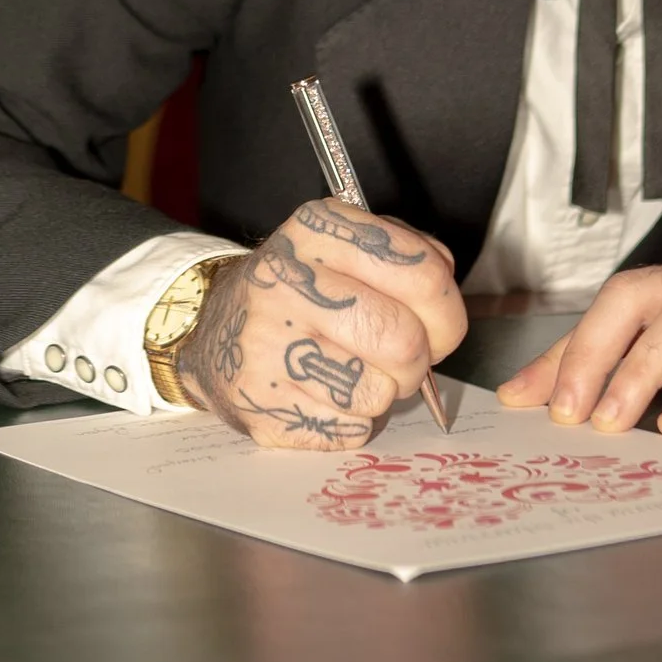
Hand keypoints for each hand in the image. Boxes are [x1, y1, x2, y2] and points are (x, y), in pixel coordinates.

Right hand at [178, 201, 465, 449]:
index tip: (435, 323)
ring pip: (378, 393)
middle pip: (405, 342)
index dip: (446, 312)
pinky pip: (348, 429)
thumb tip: (445, 300)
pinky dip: (349, 420)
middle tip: (399, 358)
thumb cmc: (300, 292)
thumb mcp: (345, 247)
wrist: (216, 333)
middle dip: (417, 361)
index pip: (424, 275)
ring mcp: (266, 346)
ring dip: (381, 393)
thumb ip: (407, 257)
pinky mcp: (261, 405)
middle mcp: (284, 282)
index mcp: (317, 231)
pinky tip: (320, 394)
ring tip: (350, 372)